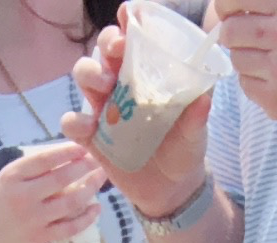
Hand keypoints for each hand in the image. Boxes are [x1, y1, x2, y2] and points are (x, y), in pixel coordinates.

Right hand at [0, 141, 106, 242]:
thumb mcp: (1, 182)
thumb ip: (26, 172)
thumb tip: (59, 159)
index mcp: (12, 176)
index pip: (45, 159)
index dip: (68, 151)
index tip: (83, 146)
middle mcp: (24, 196)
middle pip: (62, 178)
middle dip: (84, 167)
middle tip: (100, 159)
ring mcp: (33, 219)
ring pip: (70, 202)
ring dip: (89, 189)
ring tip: (101, 179)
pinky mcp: (40, 238)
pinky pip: (69, 227)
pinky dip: (85, 218)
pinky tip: (96, 209)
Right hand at [63, 16, 213, 219]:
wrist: (171, 190)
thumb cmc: (184, 149)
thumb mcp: (195, 133)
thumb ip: (196, 117)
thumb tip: (204, 100)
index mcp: (147, 71)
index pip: (134, 36)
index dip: (129, 20)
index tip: (130, 15)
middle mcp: (122, 82)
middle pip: (104, 49)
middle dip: (107, 43)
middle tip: (118, 52)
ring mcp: (103, 107)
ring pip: (84, 74)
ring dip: (90, 73)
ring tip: (105, 86)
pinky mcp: (91, 136)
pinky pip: (72, 122)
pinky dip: (75, 121)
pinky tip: (89, 127)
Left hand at [209, 0, 276, 142]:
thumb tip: (239, 3)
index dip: (227, 5)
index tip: (229, 11)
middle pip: (230, 30)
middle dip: (233, 35)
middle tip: (249, 40)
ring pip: (236, 58)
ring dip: (247, 59)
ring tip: (272, 62)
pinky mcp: (274, 99)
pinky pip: (245, 84)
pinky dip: (255, 82)